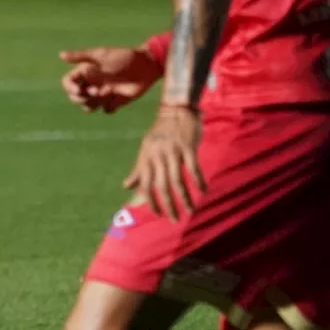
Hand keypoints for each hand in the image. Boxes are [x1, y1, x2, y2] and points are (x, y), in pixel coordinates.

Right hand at [59, 47, 160, 113]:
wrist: (147, 66)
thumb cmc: (124, 57)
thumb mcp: (101, 55)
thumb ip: (81, 56)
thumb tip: (60, 55)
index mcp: (86, 72)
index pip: (68, 83)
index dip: (70, 88)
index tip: (79, 89)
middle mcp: (92, 84)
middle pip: (75, 97)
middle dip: (83, 97)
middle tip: (97, 91)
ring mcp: (103, 94)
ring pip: (88, 107)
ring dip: (95, 103)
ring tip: (109, 92)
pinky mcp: (115, 102)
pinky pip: (106, 111)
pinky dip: (109, 106)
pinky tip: (118, 96)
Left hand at [124, 106, 204, 221]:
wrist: (175, 110)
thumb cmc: (160, 133)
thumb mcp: (145, 150)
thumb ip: (138, 170)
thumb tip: (125, 187)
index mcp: (146, 158)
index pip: (146, 185)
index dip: (151, 201)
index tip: (158, 214)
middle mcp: (157, 156)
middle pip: (161, 186)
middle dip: (168, 205)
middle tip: (175, 219)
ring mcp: (172, 151)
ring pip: (177, 180)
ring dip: (185, 198)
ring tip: (191, 210)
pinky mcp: (188, 146)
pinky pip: (193, 168)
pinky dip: (199, 181)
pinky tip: (203, 191)